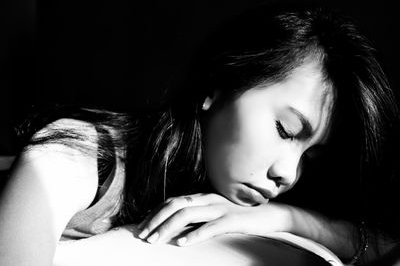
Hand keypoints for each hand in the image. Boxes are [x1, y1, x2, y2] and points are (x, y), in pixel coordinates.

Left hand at [137, 193, 291, 245]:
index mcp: (204, 196)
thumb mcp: (217, 211)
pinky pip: (210, 227)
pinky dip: (194, 235)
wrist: (271, 214)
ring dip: (168, 227)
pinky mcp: (232, 219)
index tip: (142, 225)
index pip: (173, 200)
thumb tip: (178, 227)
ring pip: (188, 214)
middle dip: (155, 219)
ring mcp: (220, 208)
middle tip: (142, 235)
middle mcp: (209, 198)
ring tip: (155, 240)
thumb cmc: (241, 214)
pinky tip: (183, 243)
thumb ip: (200, 214)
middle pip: (175, 204)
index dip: (156, 212)